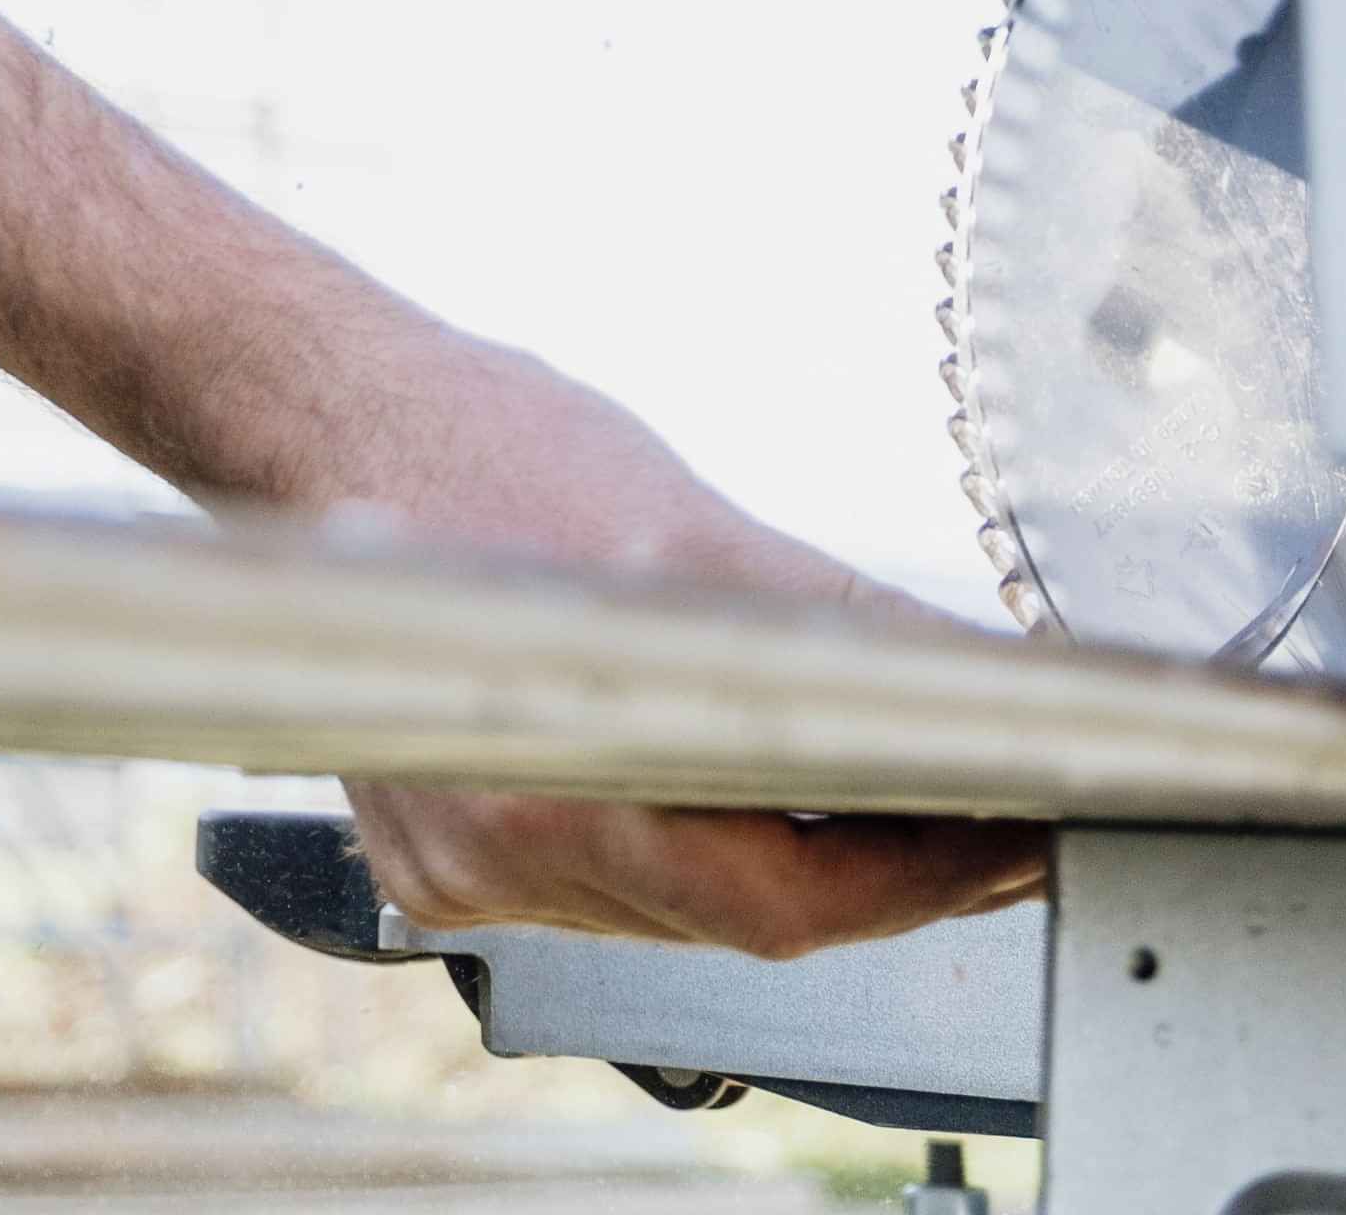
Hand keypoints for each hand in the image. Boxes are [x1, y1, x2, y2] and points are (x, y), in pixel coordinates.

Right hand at [341, 507, 1045, 950]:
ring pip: (680, 916)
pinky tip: (738, 801)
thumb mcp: (693, 521)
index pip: (791, 895)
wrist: (328, 426)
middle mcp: (508, 828)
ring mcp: (461, 858)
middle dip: (885, 877)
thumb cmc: (497, 452)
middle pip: (745, 919)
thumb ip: (837, 628)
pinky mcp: (434, 860)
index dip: (924, 879)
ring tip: (899, 812)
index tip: (1017, 839)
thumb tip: (980, 685)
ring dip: (795, 874)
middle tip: (996, 829)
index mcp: (570, 748)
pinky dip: (688, 856)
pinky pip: (603, 894)